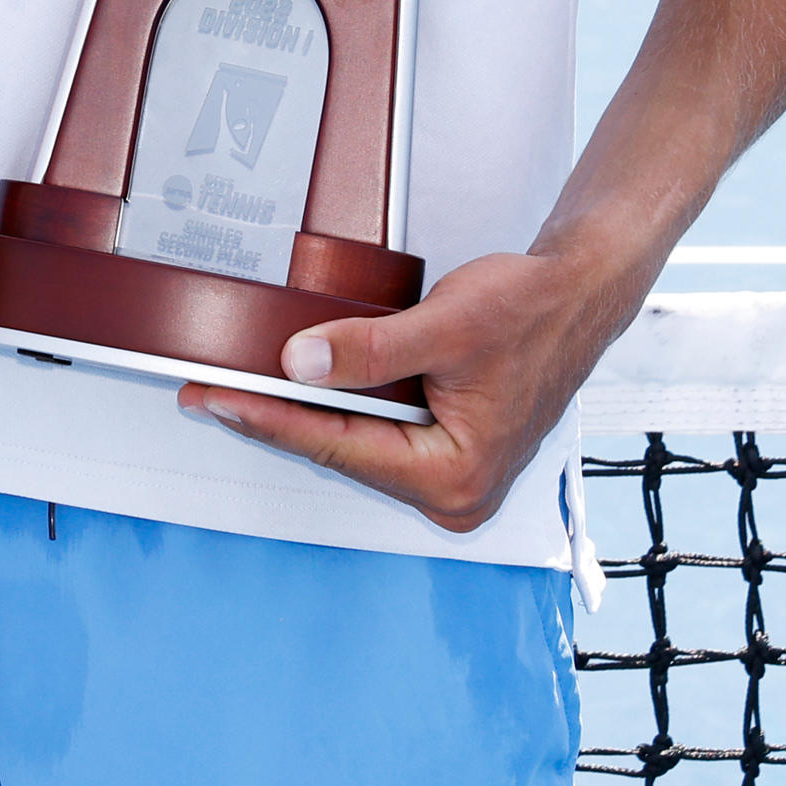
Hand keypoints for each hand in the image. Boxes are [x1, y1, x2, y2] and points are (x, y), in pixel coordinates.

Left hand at [176, 244, 646, 531]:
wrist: (578, 293)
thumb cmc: (535, 311)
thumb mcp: (445, 326)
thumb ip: (370, 351)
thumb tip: (300, 365)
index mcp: (455, 478)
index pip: (338, 447)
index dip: (267, 419)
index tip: (213, 400)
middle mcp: (453, 492)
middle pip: (341, 452)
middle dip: (276, 418)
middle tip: (207, 392)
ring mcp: (449, 475)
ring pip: (355, 443)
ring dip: (304, 412)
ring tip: (238, 385)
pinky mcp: (446, 451)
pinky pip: (376, 430)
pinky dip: (339, 405)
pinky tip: (298, 384)